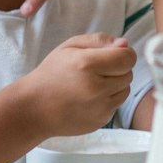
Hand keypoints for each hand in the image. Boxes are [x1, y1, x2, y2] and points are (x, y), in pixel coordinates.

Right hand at [17, 33, 137, 137]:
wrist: (34, 108)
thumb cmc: (51, 73)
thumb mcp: (69, 47)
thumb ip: (99, 40)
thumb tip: (125, 44)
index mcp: (87, 65)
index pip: (128, 58)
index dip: (123, 54)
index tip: (111, 55)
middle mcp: (97, 88)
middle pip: (128, 74)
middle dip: (117, 69)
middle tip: (96, 70)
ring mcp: (100, 108)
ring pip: (125, 90)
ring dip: (115, 85)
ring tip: (93, 84)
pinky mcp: (101, 121)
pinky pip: (116, 105)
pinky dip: (108, 99)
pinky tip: (89, 98)